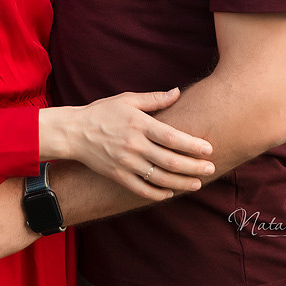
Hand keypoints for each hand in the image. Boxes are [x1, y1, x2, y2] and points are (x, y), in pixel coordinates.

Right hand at [40, 88, 213, 198]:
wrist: (74, 132)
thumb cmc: (103, 112)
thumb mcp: (127, 99)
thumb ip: (154, 99)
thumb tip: (177, 92)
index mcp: (139, 124)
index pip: (172, 137)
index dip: (192, 145)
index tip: (209, 149)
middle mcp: (134, 145)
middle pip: (170, 161)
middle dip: (194, 167)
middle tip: (211, 168)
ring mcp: (126, 163)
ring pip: (160, 178)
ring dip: (181, 182)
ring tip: (197, 183)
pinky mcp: (118, 176)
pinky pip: (142, 189)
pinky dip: (158, 193)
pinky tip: (170, 192)